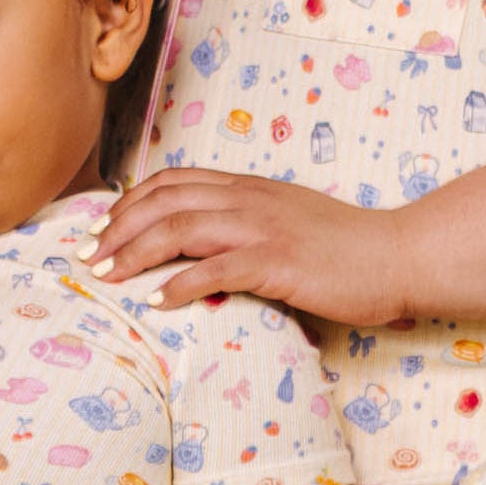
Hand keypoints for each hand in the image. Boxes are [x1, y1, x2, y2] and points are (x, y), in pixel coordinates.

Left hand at [95, 169, 408, 325]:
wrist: (398, 254)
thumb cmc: (344, 249)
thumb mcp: (286, 222)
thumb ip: (245, 225)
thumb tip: (201, 250)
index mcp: (249, 188)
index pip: (174, 182)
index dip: (129, 203)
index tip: (101, 230)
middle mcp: (250, 200)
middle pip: (165, 202)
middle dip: (117, 229)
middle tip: (86, 258)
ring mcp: (264, 229)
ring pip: (180, 230)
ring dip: (135, 254)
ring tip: (107, 277)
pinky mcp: (278, 262)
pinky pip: (216, 270)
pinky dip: (180, 285)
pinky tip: (157, 302)